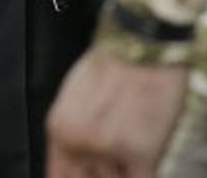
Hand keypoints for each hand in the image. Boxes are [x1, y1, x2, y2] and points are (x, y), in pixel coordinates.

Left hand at [46, 47, 188, 177]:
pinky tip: (143, 159)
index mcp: (60, 130)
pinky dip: (140, 175)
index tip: (84, 176)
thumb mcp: (75, 98)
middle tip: (111, 158)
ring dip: (122, 172)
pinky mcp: (143, 154)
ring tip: (129, 142)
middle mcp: (79, 143)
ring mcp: (110, 150)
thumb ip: (72, 136)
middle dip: (101, 174)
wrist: (145, 43)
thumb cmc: (113, 65)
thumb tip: (75, 168)